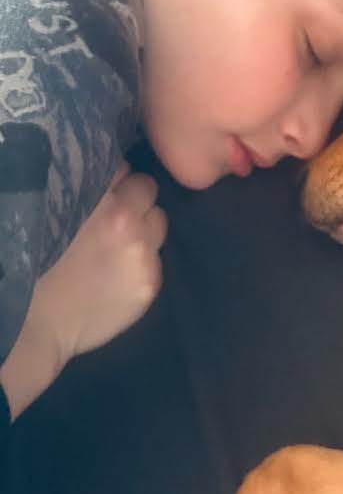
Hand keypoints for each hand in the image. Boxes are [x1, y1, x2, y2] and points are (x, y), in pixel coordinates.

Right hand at [0, 163, 167, 417]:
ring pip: (158, 220)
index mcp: (96, 197)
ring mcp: (142, 252)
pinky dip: (144, 260)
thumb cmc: (36, 266)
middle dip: (135, 199)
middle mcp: (125, 219)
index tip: (106, 191)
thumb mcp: (54, 212)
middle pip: (147, 189)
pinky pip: (158, 256)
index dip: (114, 180)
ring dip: (144, 227)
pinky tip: (121, 273)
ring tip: (120, 244)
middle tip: (115, 217)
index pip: (123, 168)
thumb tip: (113, 173)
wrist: (33, 325)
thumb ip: (88, 191)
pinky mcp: (151, 281)